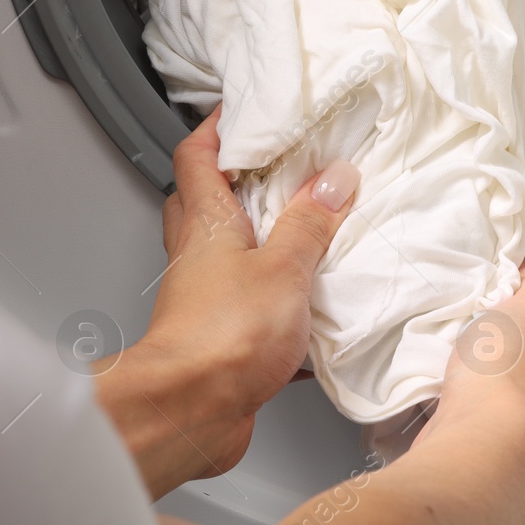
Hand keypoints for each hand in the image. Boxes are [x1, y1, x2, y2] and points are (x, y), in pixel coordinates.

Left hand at [96, 108, 358, 497]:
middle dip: (236, 182)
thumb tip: (333, 178)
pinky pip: (248, 310)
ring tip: (307, 237)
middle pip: (203, 204)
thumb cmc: (222, 338)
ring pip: (227, 257)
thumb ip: (309, 223)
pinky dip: (277, 306)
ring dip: (261, 244)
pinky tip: (312, 318)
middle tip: (280, 171)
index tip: (245, 112)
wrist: (191, 413)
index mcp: (205, 224)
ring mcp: (203, 299)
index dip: (217, 129)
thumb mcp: (283, 268)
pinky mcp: (219, 340)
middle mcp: (196, 257)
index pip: (196, 156)